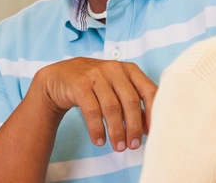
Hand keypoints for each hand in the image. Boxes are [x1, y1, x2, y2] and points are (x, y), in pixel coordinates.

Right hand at [30, 57, 157, 150]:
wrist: (61, 76)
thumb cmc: (96, 85)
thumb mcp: (116, 89)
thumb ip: (133, 105)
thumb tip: (149, 128)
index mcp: (129, 70)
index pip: (148, 91)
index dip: (153, 113)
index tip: (154, 132)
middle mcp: (114, 69)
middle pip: (130, 101)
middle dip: (134, 127)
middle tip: (133, 146)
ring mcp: (96, 75)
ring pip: (112, 107)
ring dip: (116, 131)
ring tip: (119, 147)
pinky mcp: (79, 84)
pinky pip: (92, 110)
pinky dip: (97, 129)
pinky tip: (99, 141)